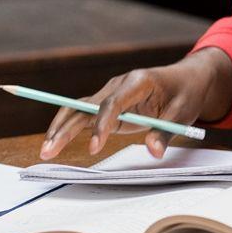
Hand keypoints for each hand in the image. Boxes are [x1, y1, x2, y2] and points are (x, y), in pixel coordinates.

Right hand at [39, 52, 228, 160]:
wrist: (185, 80)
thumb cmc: (185, 94)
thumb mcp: (183, 114)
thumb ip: (166, 132)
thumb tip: (154, 152)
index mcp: (138, 82)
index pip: (112, 102)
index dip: (101, 124)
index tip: (95, 147)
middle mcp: (118, 85)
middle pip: (86, 106)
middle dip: (66, 128)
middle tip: (49, 150)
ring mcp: (110, 94)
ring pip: (78, 110)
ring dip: (60, 128)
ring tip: (46, 151)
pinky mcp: (108, 105)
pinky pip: (84, 115)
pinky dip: (68, 128)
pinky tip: (55, 142)